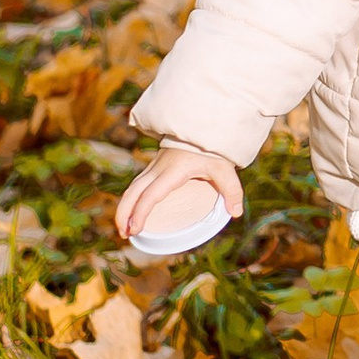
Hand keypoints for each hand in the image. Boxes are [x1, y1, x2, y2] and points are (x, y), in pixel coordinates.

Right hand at [114, 143, 242, 248]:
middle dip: (123, 214)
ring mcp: (154, 166)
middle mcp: (158, 169)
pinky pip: (138, 184)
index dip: (140, 213)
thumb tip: (236, 212)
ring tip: (125, 229)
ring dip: (125, 208)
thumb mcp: (224, 168)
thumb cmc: (213, 147)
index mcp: (172, 171)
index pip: (150, 195)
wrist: (204, 124)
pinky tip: (133, 211)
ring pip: (132, 188)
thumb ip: (231, 190)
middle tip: (124, 234)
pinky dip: (131, 199)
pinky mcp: (156, 166)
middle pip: (133, 192)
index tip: (135, 229)